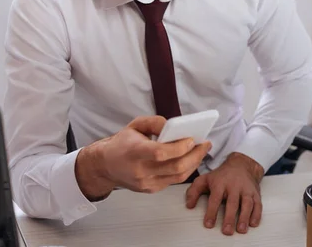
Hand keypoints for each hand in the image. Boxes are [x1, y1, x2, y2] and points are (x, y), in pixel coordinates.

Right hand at [75, 116, 211, 200]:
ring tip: (201, 151)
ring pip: (178, 177)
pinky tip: (190, 160)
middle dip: (195, 156)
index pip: (161, 153)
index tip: (192, 139)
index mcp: (135, 152)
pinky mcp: (150, 189)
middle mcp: (141, 170)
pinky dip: (185, 170)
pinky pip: (173, 181)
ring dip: (194, 164)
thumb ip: (154, 122)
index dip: (179, 147)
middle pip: (175, 168)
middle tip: (205, 144)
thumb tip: (173, 127)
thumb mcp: (134, 125)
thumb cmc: (122, 143)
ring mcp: (146, 183)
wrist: (106, 165)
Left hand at [185, 152, 263, 235]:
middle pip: (232, 202)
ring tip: (241, 230)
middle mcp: (234, 186)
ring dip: (244, 217)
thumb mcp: (204, 179)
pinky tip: (253, 223)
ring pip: (246, 204)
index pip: (215, 198)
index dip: (211, 212)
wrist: (241, 165)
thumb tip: (189, 205)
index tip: (209, 224)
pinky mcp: (255, 193)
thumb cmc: (221, 175)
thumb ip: (194, 191)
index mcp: (220, 183)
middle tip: (227, 231)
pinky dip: (256, 214)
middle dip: (229, 218)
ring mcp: (246, 190)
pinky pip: (258, 204)